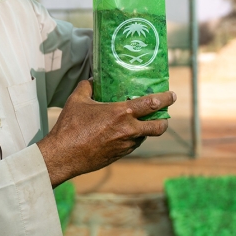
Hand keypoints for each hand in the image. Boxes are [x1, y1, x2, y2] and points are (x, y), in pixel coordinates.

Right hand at [36, 80, 175, 186]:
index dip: (165, 99)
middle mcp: (128, 130)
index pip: (152, 104)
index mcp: (121, 113)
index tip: (171, 95)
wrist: (64, 155)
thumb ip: (88, 86)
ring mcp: (125, 145)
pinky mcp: (119, 155)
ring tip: (141, 122)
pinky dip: (132, 138)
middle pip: (158, 127)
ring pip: (144, 137)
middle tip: (165, 114)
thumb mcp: (77, 99)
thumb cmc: (70, 126)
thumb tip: (93, 79)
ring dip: (145, 130)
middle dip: (165, 120)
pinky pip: (132, 145)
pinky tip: (123, 133)